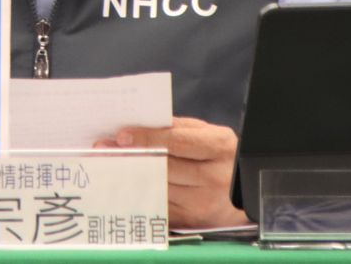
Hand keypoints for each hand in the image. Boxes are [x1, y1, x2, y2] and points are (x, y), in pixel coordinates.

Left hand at [94, 116, 249, 229]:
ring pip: (156, 188)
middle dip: (129, 157)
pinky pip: (157, 207)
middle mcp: (214, 177)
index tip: (122, 135)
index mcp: (220, 147)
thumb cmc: (222, 158)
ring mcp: (203, 203)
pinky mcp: (192, 222)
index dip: (147, 138)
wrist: (249, 193)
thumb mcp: (210, 135)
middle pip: (162, 167)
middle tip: (102, 149)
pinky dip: (136, 196)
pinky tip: (120, 187)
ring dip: (126, 177)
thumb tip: (138, 128)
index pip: (177, 142)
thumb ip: (177, 129)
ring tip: (105, 165)